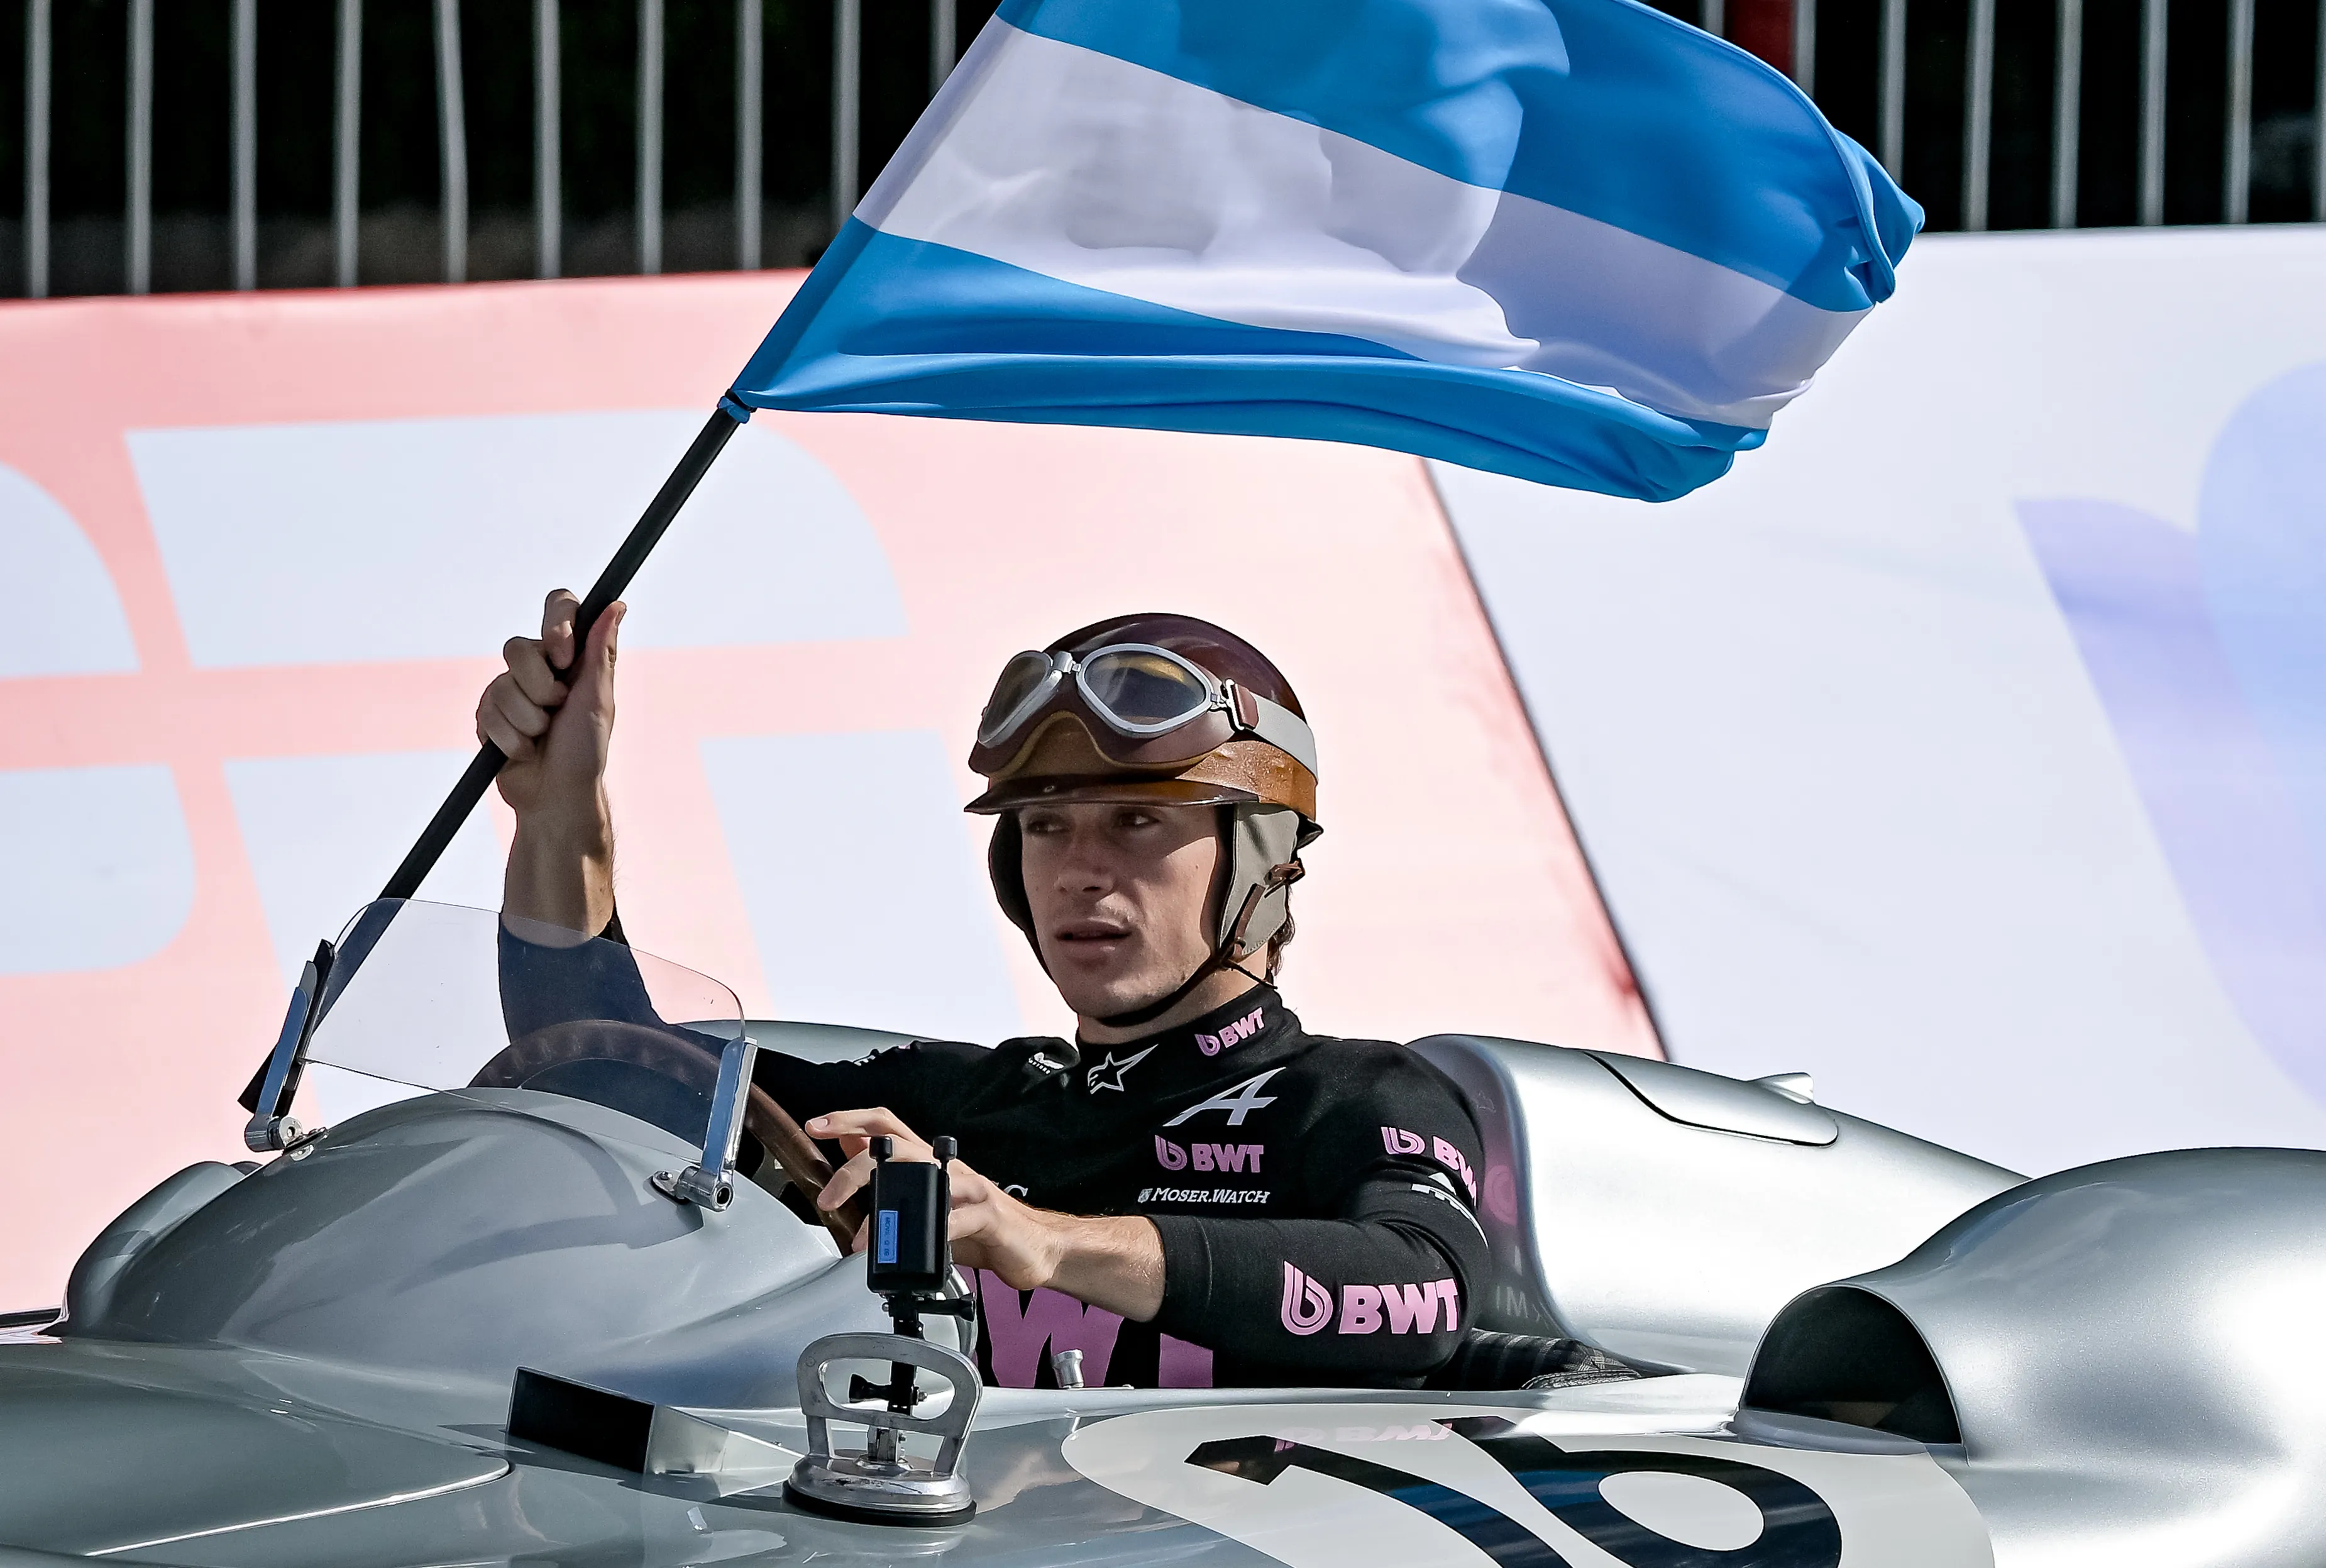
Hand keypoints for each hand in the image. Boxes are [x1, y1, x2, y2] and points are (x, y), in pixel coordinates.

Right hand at [485, 590, 623, 934]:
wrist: (556, 798)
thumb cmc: (586, 752)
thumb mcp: (598, 700)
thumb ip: (601, 651)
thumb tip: (616, 605)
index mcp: (572, 658)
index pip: (558, 607)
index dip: (555, 624)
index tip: (563, 656)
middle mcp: (540, 668)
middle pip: (517, 647)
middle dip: (538, 688)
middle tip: (557, 711)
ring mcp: (511, 691)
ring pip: (500, 685)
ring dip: (526, 720)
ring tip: (541, 739)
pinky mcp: (490, 716)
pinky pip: (486, 713)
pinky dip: (507, 737)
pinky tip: (522, 751)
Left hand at [808, 1107, 1163, 1321]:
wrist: (1036, 1248)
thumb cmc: (981, 1226)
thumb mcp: (929, 1199)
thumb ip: (891, 1175)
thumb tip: (851, 1148)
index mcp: (931, 1161)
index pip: (885, 1125)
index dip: (848, 1119)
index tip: (815, 1125)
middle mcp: (948, 1166)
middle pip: (896, 1148)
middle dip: (855, 1169)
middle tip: (828, 1196)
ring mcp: (970, 1188)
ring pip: (921, 1183)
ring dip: (886, 1211)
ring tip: (865, 1238)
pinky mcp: (988, 1216)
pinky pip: (955, 1221)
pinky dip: (932, 1237)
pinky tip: (918, 1251)